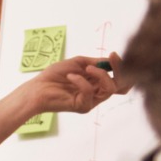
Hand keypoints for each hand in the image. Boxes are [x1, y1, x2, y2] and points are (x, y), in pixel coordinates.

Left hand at [9, 54, 126, 116]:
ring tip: (86, 68)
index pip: (120, 78)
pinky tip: (70, 76)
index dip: (121, 67)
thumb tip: (111, 60)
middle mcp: (97, 93)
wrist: (38, 87)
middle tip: (111, 57)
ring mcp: (91, 101)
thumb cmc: (55, 75)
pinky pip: (90, 92)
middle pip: (122, 85)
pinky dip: (81, 81)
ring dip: (100, 74)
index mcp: (98, 82)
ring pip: (110, 89)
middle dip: (120, 70)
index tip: (113, 54)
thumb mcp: (78, 63)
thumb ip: (96, 62)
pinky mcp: (83, 107)